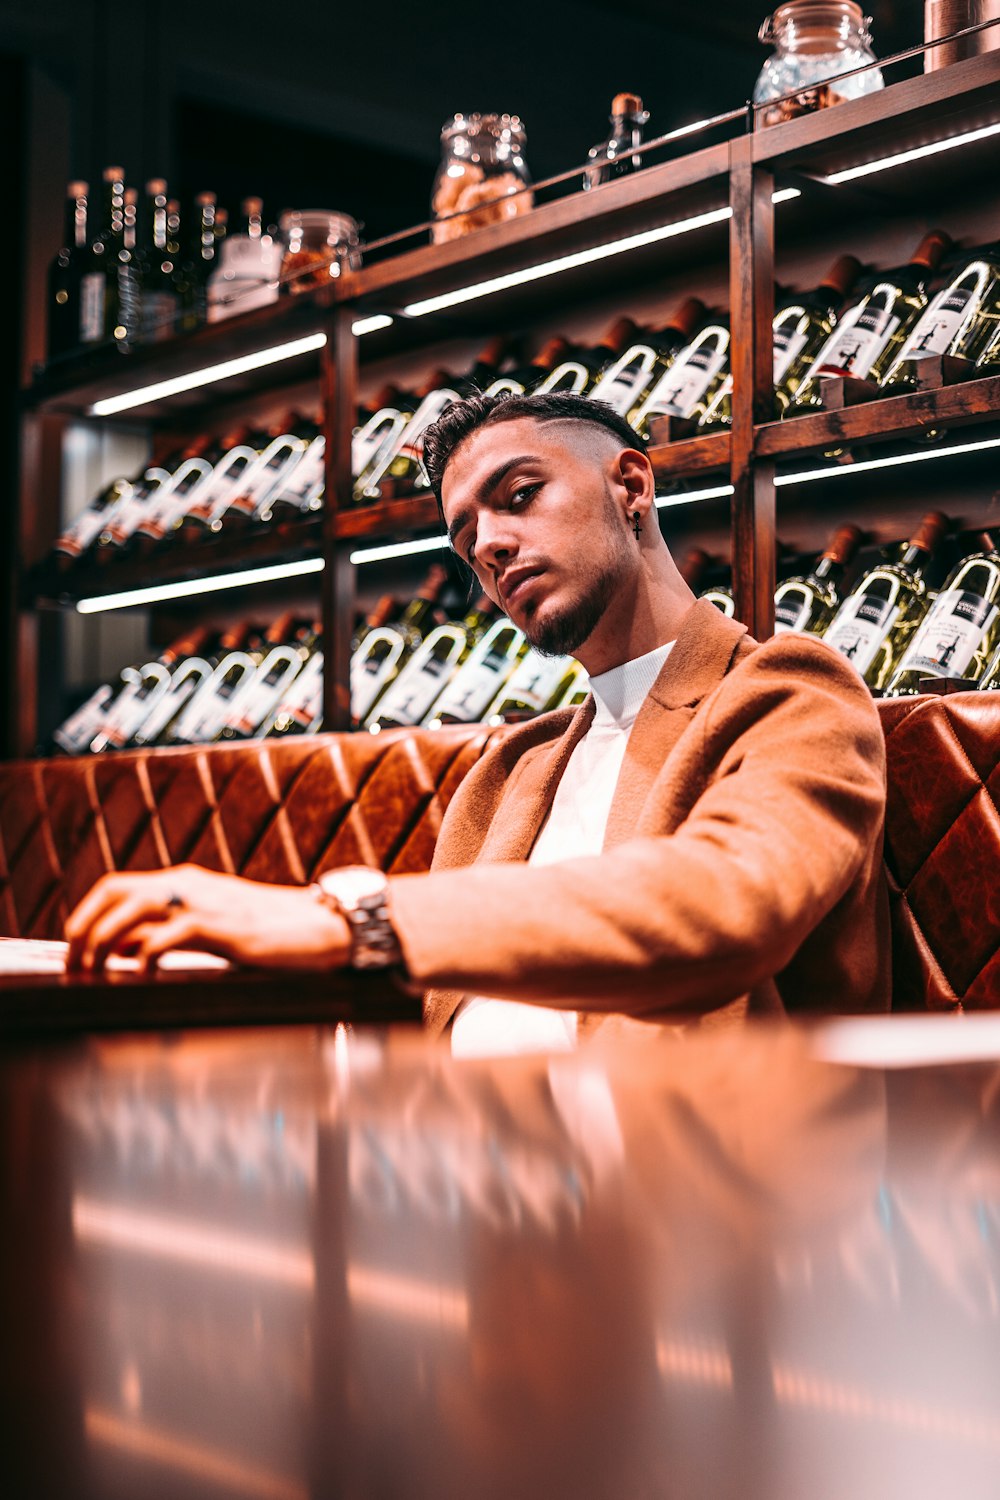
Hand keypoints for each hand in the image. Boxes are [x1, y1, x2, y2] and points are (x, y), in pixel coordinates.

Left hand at [64, 863, 351, 974]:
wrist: (324, 926)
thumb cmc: (274, 932)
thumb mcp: (215, 926)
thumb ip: (174, 931)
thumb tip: (130, 950)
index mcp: (185, 882)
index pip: (116, 887)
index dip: (86, 915)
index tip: (74, 949)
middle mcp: (189, 884)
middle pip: (114, 893)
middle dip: (84, 928)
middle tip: (75, 966)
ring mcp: (206, 902)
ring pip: (133, 909)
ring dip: (103, 941)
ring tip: (95, 972)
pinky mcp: (223, 926)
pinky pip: (170, 933)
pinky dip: (146, 952)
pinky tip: (141, 972)